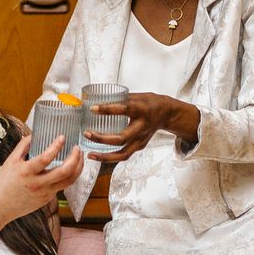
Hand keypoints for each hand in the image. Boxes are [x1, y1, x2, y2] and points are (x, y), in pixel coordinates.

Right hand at [0, 135, 83, 222]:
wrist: (0, 206)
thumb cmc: (4, 182)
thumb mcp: (10, 161)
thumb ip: (22, 146)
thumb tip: (34, 134)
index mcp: (27, 172)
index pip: (46, 158)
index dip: (56, 146)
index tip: (62, 137)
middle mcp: (38, 183)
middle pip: (64, 172)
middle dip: (75, 158)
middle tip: (77, 148)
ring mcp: (44, 193)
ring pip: (69, 181)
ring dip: (78, 168)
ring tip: (80, 157)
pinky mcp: (47, 199)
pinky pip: (62, 186)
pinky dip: (69, 176)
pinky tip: (70, 168)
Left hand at [84, 93, 199, 162]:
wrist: (166, 113)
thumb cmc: (147, 102)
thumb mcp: (135, 96)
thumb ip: (117, 98)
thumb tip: (94, 98)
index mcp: (141, 110)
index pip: (123, 109)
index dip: (107, 109)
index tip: (92, 109)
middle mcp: (142, 127)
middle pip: (121, 138)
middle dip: (102, 138)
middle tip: (87, 133)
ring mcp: (141, 139)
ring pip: (123, 153)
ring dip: (105, 156)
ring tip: (90, 154)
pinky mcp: (140, 146)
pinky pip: (124, 155)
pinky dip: (110, 158)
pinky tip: (98, 156)